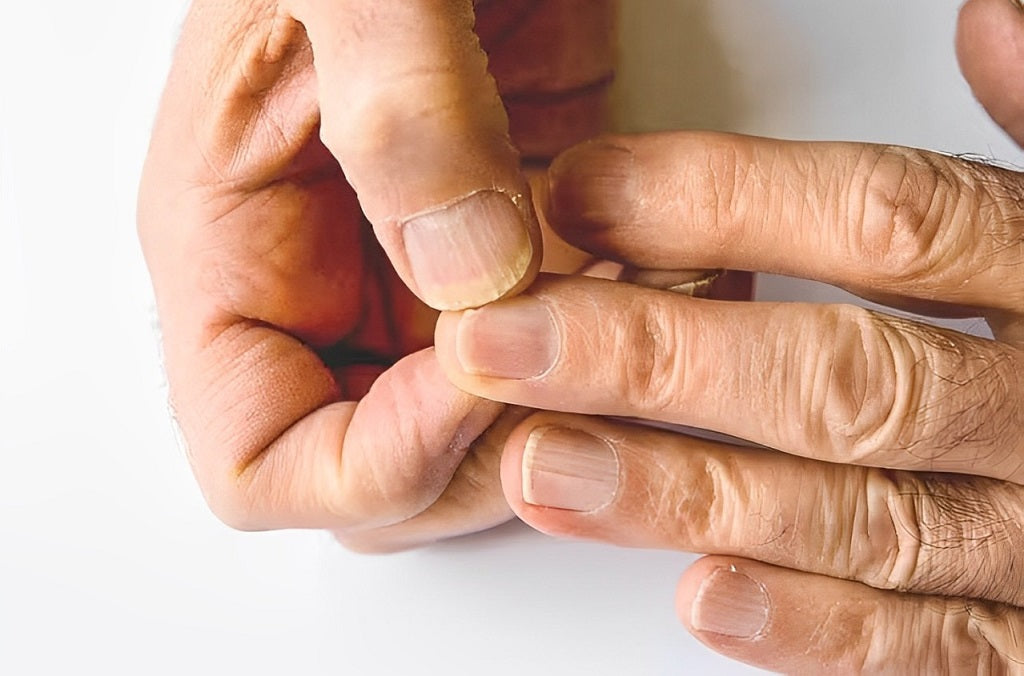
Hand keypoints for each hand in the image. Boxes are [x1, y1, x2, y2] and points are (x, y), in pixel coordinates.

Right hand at [137, 0, 612, 551]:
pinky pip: (568, 353)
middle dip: (497, 449)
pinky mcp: (515, 250)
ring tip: (656, 295)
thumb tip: (470, 271)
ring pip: (496, 432)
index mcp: (236, 252)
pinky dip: (632, 337)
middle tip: (585, 362)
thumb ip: (397, 114)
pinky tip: (681, 264)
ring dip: (587, 395)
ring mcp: (425, 279)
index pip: (264, 463)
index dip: (374, 463)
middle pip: (393, 477)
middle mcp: (326, 289)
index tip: (480, 376)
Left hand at [433, 3, 1023, 667]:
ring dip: (691, 497)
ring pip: (857, 515)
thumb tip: (994, 14)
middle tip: (502, 343)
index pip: (882, 221)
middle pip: (842, 371)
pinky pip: (928, 646)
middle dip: (660, 361)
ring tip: (545, 469)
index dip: (720, 204)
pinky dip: (817, 630)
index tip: (575, 197)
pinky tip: (700, 600)